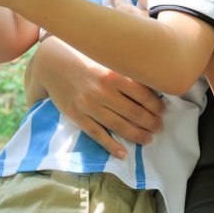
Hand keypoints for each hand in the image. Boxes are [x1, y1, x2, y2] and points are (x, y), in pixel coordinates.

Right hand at [28, 37, 164, 159]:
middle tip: (159, 127)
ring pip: (119, 126)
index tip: (162, 111)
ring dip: (137, 135)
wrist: (51, 63)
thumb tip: (150, 81)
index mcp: (113, 74)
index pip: (143, 94)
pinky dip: (111, 146)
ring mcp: (89, 105)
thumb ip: (124, 69)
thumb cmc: (82, 58)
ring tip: (148, 139)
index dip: (156, 106)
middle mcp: (103, 91)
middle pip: (134, 113)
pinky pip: (97, 134)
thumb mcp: (105, 59)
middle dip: (151, 123)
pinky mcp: (76, 116)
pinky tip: (123, 154)